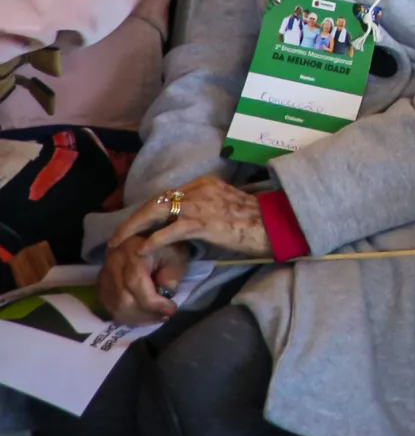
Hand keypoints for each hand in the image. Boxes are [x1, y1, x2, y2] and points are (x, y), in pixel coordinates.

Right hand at [99, 236, 190, 326]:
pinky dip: (127, 316)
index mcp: (133, 253)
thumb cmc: (167, 246)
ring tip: (156, 317)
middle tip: (165, 316)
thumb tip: (165, 292)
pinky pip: (110, 307)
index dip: (154, 303)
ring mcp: (104, 274)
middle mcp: (113, 264)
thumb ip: (173, 273)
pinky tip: (143, 316)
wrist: (149, 238)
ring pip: (116, 306)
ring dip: (138, 318)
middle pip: (124, 299)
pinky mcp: (101, 284)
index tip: (172, 309)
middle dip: (147, 313)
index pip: (137, 284)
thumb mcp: (177, 255)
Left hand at [112, 173, 270, 262]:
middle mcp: (199, 189)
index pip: (166, 195)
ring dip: (134, 229)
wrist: (276, 224)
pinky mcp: (204, 222)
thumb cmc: (255, 221)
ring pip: (156, 213)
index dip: (146, 211)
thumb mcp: (226, 207)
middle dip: (132, 220)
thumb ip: (206, 209)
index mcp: (205, 184)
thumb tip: (187, 224)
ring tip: (120, 245)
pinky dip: (153, 240)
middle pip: (156, 201)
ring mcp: (201, 205)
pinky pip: (170, 231)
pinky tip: (142, 251)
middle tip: (116, 238)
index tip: (134, 226)